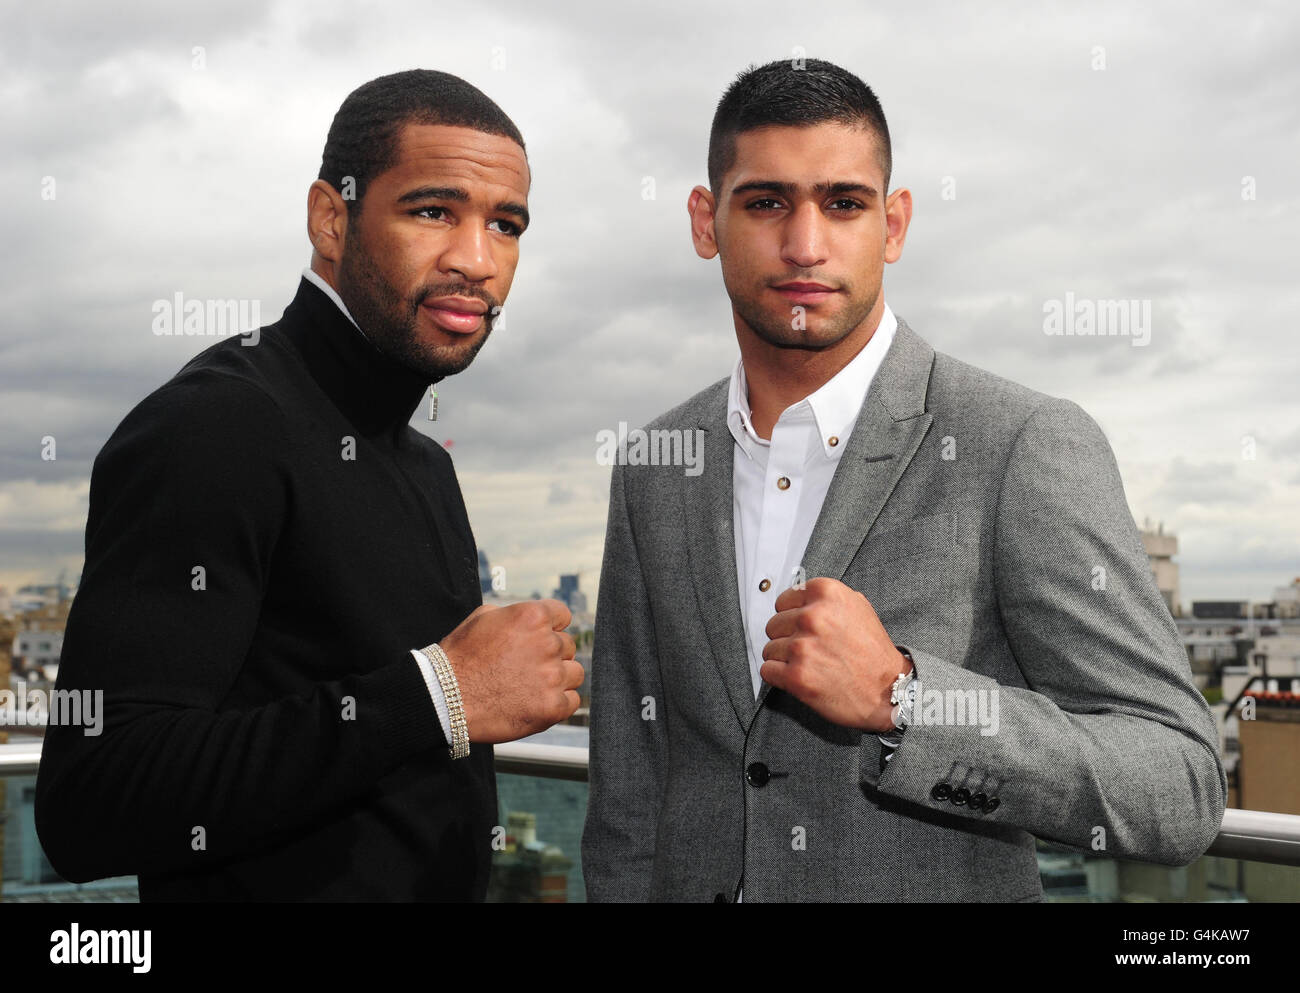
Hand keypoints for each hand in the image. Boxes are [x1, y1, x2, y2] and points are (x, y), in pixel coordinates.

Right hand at [438, 599, 583, 742]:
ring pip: (575, 673)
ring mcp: (552, 676)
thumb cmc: (459, 657)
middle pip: (568, 646)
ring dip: (559, 679)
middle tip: (526, 668)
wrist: (443, 697)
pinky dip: (559, 703)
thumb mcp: (482, 618)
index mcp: (533, 617)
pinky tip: (537, 702)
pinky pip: (573, 701)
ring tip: (532, 686)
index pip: (562, 616)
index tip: (539, 639)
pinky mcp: (552, 706)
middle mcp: (547, 643)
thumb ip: (514, 614)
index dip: (551, 628)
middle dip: (551, 655)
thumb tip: (532, 618)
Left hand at [760, 577, 911, 731]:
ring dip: (784, 659)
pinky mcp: (796, 676)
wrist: (888, 690)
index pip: (783, 601)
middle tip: (810, 650)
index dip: (792, 617)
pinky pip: (767, 671)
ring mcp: (802, 647)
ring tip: (810, 665)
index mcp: (826, 593)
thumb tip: (797, 596)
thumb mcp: (857, 607)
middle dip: (787, 639)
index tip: (803, 629)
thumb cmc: (873, 652)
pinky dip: (779, 677)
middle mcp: (813, 616)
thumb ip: (825, 599)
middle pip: (773, 625)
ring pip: (769, 649)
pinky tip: (801, 678)